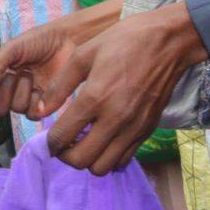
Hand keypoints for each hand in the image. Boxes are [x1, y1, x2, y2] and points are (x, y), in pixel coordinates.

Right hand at [0, 0, 121, 128]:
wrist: (67, 40)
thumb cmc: (38, 41)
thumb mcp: (11, 50)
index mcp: (1, 81)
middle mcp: (13, 94)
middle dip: (4, 92)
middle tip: (14, 74)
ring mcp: (31, 100)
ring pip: (17, 110)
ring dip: (22, 91)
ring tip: (31, 73)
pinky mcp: (48, 105)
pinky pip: (34, 113)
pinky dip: (36, 100)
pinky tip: (40, 84)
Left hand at [42, 4, 206, 172]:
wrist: (168, 42)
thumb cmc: (123, 42)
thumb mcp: (84, 54)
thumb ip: (60, 85)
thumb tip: (41, 110)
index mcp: (95, 98)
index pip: (62, 137)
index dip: (50, 143)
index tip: (50, 138)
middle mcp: (115, 119)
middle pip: (81, 161)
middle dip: (66, 156)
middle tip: (65, 143)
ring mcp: (133, 128)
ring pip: (103, 167)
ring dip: (88, 160)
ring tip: (84, 142)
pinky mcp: (147, 130)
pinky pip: (123, 159)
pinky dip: (109, 157)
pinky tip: (104, 139)